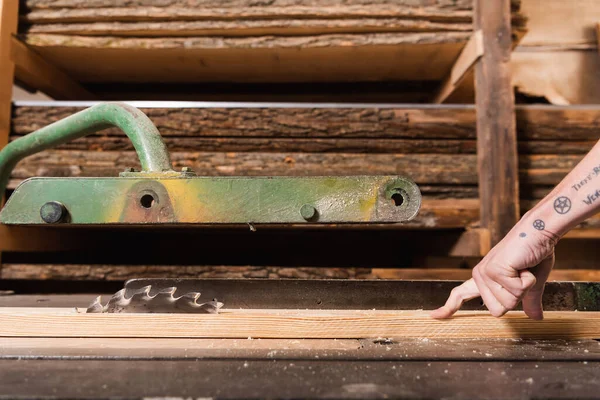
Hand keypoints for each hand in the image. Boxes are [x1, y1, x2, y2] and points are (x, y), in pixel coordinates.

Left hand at [431, 219, 557, 319]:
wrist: (539, 232)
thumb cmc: (535, 254)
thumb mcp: (530, 283)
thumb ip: (527, 301)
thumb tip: (535, 317)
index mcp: (484, 279)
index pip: (461, 294)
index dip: (449, 307)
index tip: (434, 316)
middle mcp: (480, 276)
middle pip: (497, 311)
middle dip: (516, 298)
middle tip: (520, 276)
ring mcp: (485, 273)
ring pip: (507, 304)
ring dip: (523, 289)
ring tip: (522, 269)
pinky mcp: (493, 270)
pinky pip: (516, 291)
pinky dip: (526, 281)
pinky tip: (524, 266)